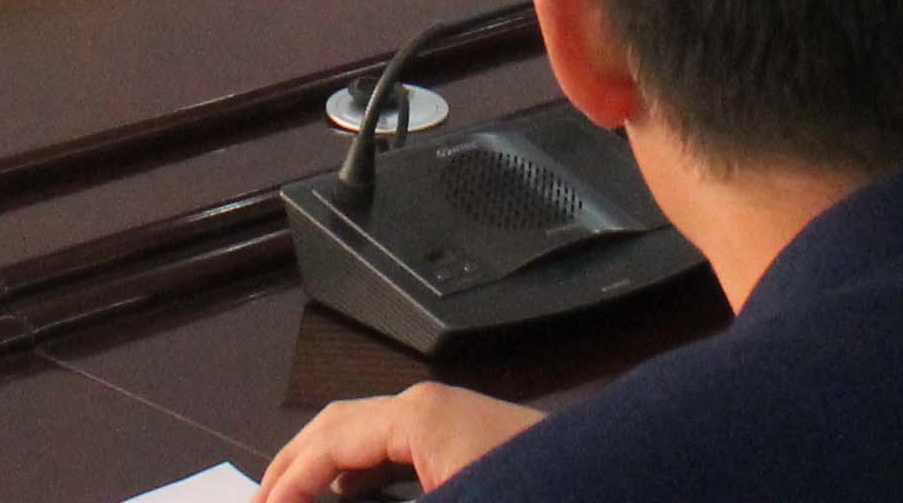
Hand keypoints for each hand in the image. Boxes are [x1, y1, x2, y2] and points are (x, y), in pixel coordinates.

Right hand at [258, 383, 544, 499]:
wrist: (617, 488)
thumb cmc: (533, 488)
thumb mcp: (449, 502)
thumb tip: (329, 502)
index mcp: (418, 418)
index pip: (326, 441)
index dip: (286, 483)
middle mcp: (431, 407)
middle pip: (338, 426)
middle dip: (293, 467)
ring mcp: (454, 421)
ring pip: (367, 435)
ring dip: (326, 469)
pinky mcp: (473, 443)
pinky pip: (397, 447)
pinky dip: (361, 472)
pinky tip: (350, 500)